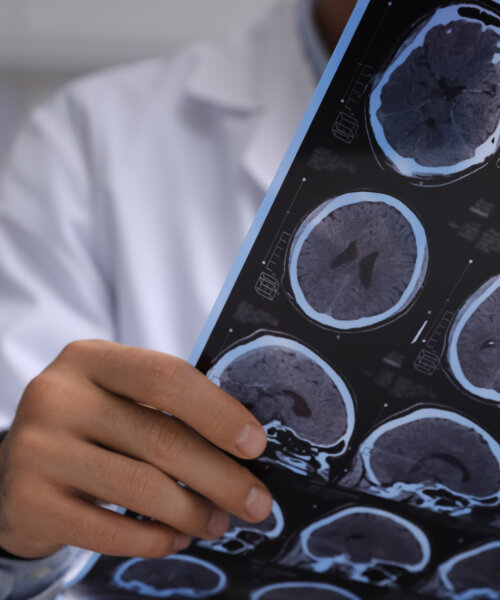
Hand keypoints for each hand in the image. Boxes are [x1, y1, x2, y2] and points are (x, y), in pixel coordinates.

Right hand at [0, 340, 270, 558]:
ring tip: (218, 522)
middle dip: (222, 476)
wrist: (14, 466)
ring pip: (141, 487)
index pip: (166, 377)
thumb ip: (167, 407)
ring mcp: (38, 448)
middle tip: (257, 502)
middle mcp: (59, 396)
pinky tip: (175, 537)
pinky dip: (153, 539)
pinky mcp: (28, 501)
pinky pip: (107, 531)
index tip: (256, 445)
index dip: (218, 412)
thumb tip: (243, 444)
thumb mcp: (117, 396)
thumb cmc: (88, 425)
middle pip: (161, 437)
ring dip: (193, 512)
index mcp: (90, 359)